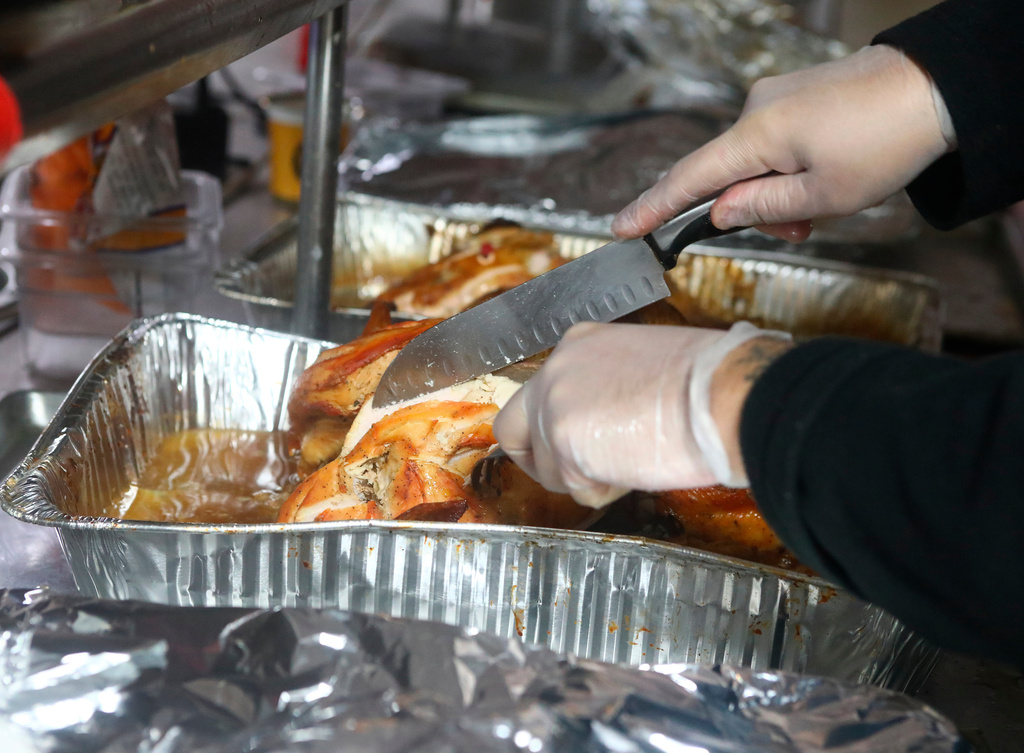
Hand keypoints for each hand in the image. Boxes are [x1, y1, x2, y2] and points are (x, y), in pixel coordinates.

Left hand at [492, 321, 790, 507]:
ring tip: (630, 465)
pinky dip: (603, 492)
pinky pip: (575, 488)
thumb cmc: (707, 382)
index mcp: (578, 344)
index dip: (557, 426)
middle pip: (514, 428)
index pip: (541, 393)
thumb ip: (606, 387)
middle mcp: (556, 370)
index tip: (580, 442)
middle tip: (579, 472)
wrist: (725, 393)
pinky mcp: (564, 444)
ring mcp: (554, 406)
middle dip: (540, 460)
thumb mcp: (644, 364)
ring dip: (584, 479)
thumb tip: (602, 422)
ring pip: (546, 468)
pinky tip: (634, 471)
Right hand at [611, 45, 954, 241]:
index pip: (689, 179)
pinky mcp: (799, 95)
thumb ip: (762, 208)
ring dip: (776, 195)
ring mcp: (778, 98)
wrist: (937, 88)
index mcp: (757, 135)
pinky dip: (789, 172)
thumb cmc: (886, 143)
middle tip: (794, 233)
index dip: (654, 208)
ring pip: (755, 162)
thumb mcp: (823, 196)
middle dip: (748, 211)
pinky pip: (775, 143)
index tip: (622, 227)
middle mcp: (757, 109)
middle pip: (726, 174)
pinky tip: (823, 183)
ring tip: (820, 212)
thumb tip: (721, 212)